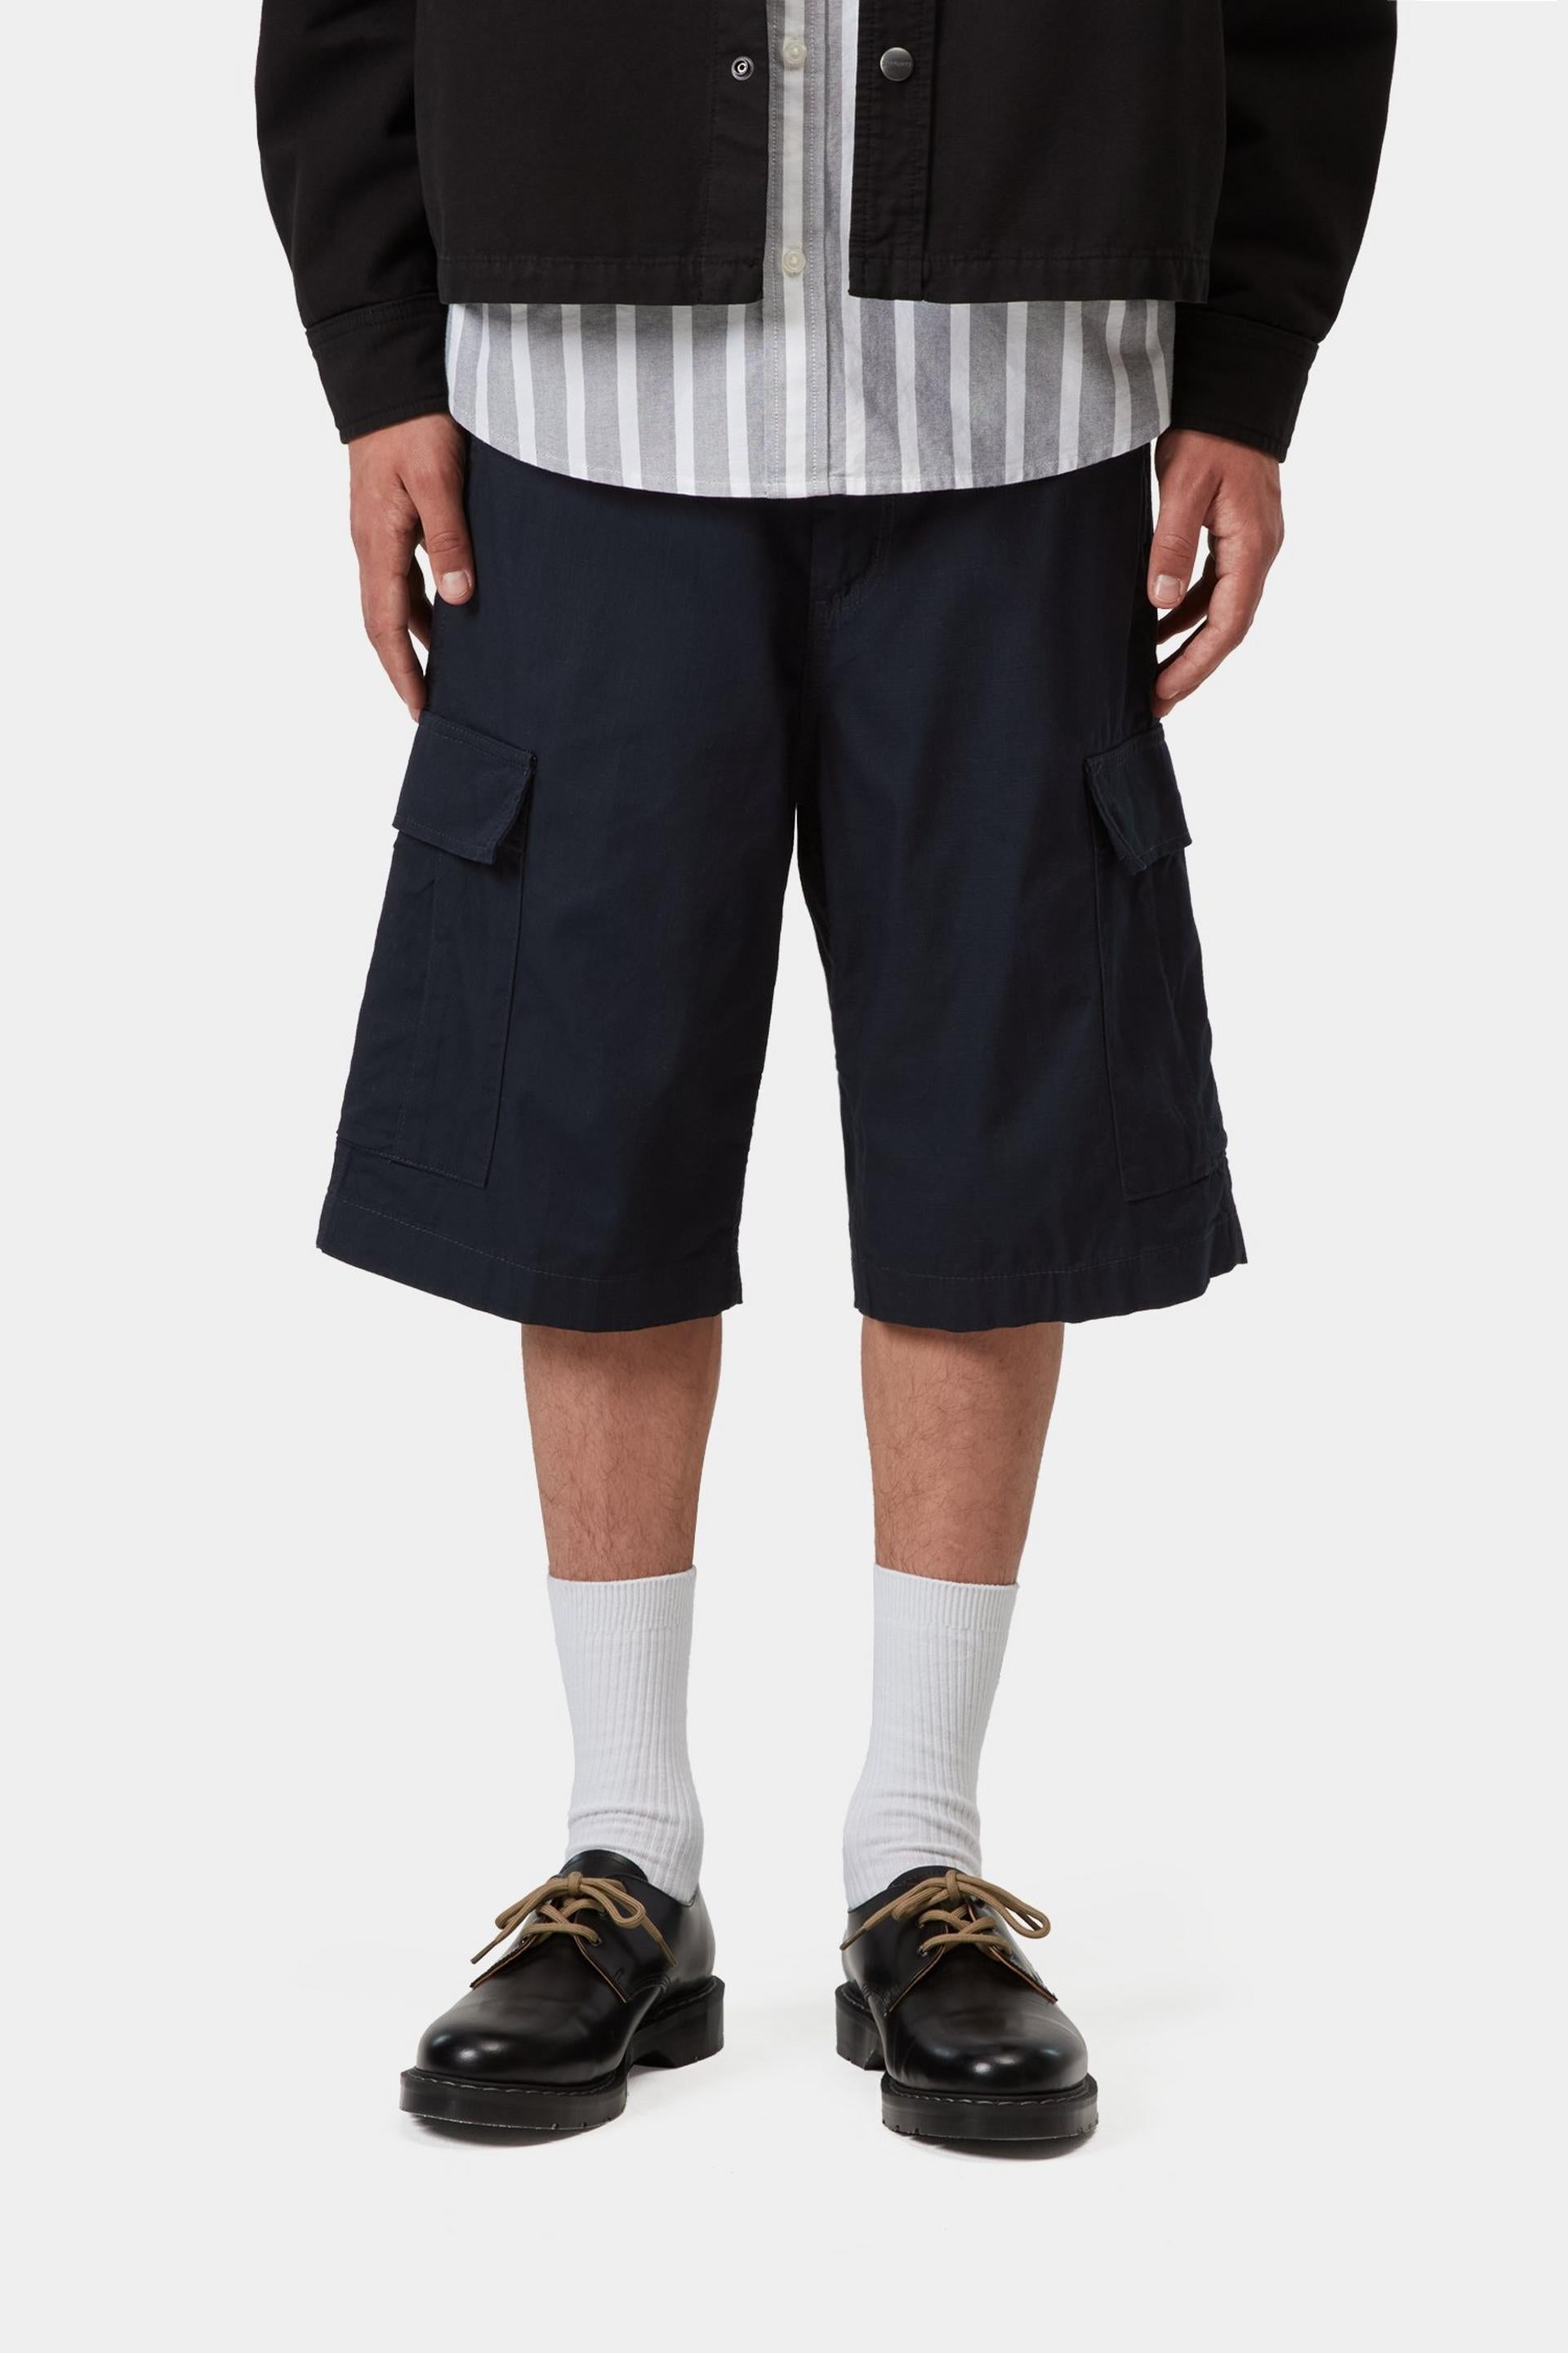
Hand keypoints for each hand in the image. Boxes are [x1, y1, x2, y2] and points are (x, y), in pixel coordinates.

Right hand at [348, 413, 474, 715]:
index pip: (383, 624)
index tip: (420, 709)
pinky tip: (451, 616)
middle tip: (432, 707)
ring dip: (417, 638)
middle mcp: (371, 543)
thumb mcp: (439, 479)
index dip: (402, 671)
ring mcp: (378, 531)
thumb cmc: (415, 422)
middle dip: (406, 667)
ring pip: (395, 599)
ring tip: (449, 673)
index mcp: (377, 541)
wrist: (387, 375)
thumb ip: (448, 538)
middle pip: (383, 621)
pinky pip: (404, 575)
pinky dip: (423, 605)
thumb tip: (457, 600)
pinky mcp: (392, 518)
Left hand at [1147, 430, 1283, 719]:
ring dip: (1190, 642)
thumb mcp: (1183, 486)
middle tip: (1156, 702)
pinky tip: (1158, 621)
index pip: (1227, 625)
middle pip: (1229, 627)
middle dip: (1193, 667)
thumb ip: (1172, 545)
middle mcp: (1260, 551)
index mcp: (1252, 546)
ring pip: (1222, 608)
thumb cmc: (1208, 431)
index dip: (1195, 666)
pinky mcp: (1238, 532)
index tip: (1162, 693)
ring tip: (1153, 672)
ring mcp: (1251, 542)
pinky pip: (1216, 584)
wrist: (1235, 387)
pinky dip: (1189, 609)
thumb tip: (1161, 602)